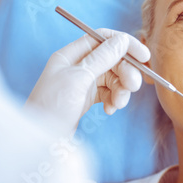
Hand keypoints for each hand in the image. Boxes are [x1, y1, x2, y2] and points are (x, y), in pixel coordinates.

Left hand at [26, 28, 149, 134]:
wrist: (39, 143)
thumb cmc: (52, 108)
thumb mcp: (78, 79)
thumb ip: (102, 58)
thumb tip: (122, 40)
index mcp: (71, 55)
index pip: (103, 39)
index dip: (125, 44)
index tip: (144, 56)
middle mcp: (77, 65)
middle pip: (112, 59)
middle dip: (126, 72)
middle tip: (134, 87)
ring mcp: (83, 82)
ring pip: (113, 77)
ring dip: (121, 89)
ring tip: (118, 104)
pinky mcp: (87, 98)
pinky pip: (109, 92)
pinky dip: (114, 99)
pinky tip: (110, 110)